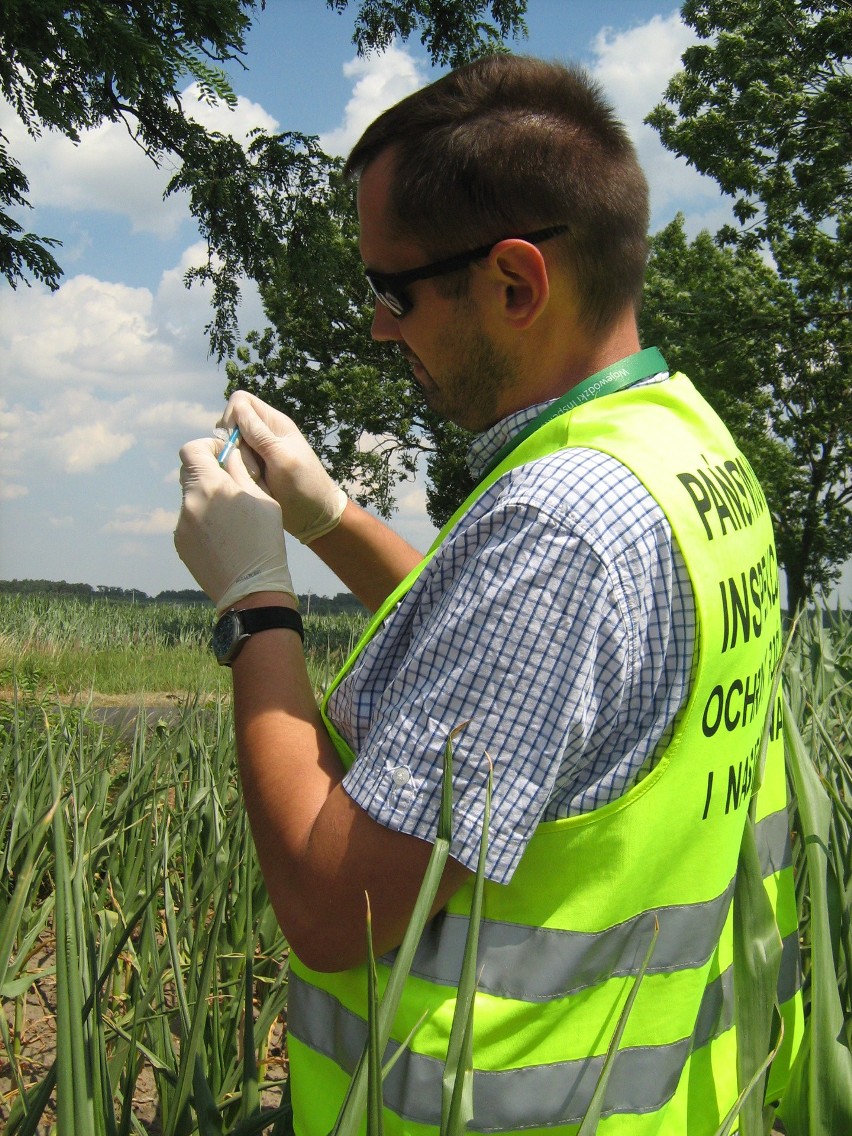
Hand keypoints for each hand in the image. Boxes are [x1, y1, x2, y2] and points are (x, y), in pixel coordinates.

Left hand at [174, 437, 296, 613]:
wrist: (252, 590)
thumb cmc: (265, 541)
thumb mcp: (263, 499)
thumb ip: (242, 471)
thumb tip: (230, 454)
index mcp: (210, 485)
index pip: (191, 450)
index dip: (207, 448)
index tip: (223, 457)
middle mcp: (189, 502)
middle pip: (190, 473)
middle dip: (208, 473)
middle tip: (231, 487)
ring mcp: (182, 525)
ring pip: (191, 499)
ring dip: (207, 500)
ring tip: (232, 522)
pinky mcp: (181, 543)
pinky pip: (190, 522)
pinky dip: (204, 522)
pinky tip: (224, 539)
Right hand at [220, 391, 346, 543]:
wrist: (314, 516)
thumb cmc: (304, 486)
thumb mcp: (282, 458)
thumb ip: (260, 434)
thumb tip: (236, 408)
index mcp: (274, 423)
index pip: (240, 401)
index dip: (232, 417)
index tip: (237, 441)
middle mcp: (263, 433)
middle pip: (231, 425)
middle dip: (234, 445)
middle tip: (251, 466)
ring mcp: (256, 452)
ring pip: (230, 446)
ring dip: (238, 463)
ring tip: (257, 479)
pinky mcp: (252, 469)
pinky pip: (234, 464)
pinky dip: (239, 474)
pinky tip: (253, 486)